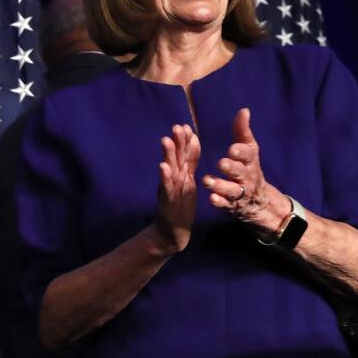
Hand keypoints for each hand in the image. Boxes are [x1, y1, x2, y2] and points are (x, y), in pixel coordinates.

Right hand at [152, 123, 199, 253]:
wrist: (172, 231)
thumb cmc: (181, 205)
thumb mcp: (188, 181)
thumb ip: (190, 162)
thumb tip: (194, 140)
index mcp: (182, 174)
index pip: (185, 154)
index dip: (186, 141)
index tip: (186, 126)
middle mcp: (174, 178)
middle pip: (176, 158)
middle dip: (176, 142)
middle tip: (177, 127)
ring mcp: (169, 189)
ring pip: (169, 170)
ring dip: (167, 156)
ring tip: (166, 141)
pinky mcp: (167, 200)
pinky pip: (166, 187)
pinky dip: (164, 177)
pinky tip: (163, 167)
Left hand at [203, 107, 289, 234]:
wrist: (260, 200)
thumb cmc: (248, 168)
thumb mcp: (249, 150)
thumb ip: (243, 131)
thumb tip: (244, 110)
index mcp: (250, 162)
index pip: (248, 155)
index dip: (241, 152)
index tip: (232, 149)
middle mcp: (247, 177)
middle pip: (241, 172)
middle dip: (231, 168)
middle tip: (221, 163)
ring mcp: (240, 193)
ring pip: (232, 190)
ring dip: (220, 185)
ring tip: (207, 181)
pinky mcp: (232, 205)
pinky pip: (226, 205)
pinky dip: (219, 202)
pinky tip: (211, 199)